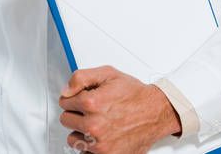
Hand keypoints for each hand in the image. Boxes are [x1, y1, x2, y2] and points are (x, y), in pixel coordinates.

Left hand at [58, 66, 180, 152]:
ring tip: (97, 123)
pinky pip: (85, 153)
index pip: (64, 102)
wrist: (156, 113)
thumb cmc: (135, 95)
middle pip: (66, 120)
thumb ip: (81, 78)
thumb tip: (65, 90)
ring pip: (73, 138)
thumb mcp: (108, 74)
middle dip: (76, 113)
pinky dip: (90, 146)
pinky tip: (101, 136)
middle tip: (92, 111)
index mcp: (92, 103)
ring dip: (81, 131)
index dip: (74, 98)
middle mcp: (94, 125)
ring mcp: (100, 143)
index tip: (83, 99)